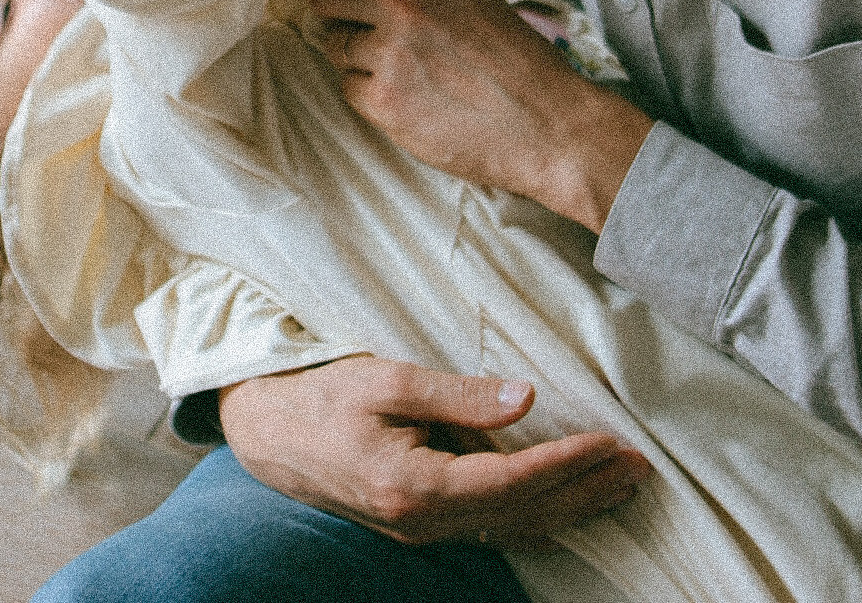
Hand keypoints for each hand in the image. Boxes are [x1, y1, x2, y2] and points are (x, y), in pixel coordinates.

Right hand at [219, 356, 650, 548]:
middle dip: (585, 491)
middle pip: (524, 513)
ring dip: (571, 506)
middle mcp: (424, 521)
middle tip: (639, 468)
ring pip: (513, 528)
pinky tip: (563, 506)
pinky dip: (536, 515)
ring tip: (618, 486)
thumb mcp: (387, 379)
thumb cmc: (325, 396)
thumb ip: (458, 393)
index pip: (512, 481)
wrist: (271, 434)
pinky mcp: (420, 524)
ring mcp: (422, 530)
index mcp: (415, 485)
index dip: (566, 463)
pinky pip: (492, 527)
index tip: (610, 443)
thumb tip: (527, 398)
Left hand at [300, 0, 651, 232]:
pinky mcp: (384, 100)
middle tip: (348, 23)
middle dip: (330, 7)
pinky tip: (405, 97)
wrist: (546, 123)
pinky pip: (348, 87)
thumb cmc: (517, 61)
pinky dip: (367, 92)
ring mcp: (390, 53)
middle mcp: (403, 4)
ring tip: (400, 68)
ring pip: (335, 44)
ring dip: (354, 54)